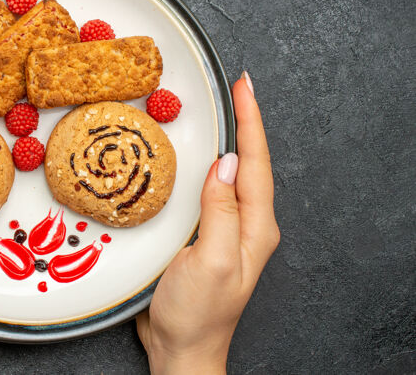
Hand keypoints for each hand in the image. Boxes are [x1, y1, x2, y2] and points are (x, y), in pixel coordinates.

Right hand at [137, 72, 279, 373]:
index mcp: (255, 228)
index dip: (250, 122)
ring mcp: (225, 229)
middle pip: (249, 163)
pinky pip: (208, 190)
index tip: (244, 88)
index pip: (256, 164)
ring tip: (220, 110)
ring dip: (226, 139)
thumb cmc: (197, 314)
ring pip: (230, 174)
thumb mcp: (209, 261)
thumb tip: (227, 164)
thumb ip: (221, 212)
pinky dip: (203, 164)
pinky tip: (194, 157)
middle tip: (235, 88)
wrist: (180, 348)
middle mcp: (245, 224)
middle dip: (244, 122)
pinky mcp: (204, 233)